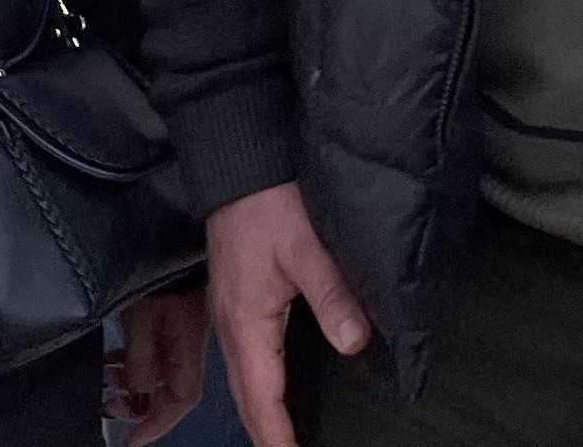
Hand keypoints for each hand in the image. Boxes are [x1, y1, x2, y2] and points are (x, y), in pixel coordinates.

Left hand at [113, 289, 211, 442]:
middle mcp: (191, 341)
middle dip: (142, 403)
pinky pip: (155, 349)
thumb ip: (141, 363)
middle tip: (110, 406)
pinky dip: (134, 360)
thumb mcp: (139, 320)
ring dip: (134, 380)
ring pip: (161, 368)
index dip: (159, 422)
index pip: (183, 398)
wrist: (166, 232)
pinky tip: (114, 358)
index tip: (132, 439)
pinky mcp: (172, 314)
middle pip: (171, 386)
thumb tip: (141, 398)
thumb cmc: (152, 278)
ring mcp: (182, 327)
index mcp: (189, 345)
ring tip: (106, 381)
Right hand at [208, 182, 371, 446]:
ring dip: (259, 411)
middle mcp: (231, 324)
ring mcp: (228, 311)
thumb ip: (332, 295)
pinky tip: (272, 387)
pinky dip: (257, 384)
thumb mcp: (309, 247)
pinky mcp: (234, 298)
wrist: (239, 163)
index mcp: (247, 320)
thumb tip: (354, 344)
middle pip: (245, 395)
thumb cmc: (272, 203)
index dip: (277, 432)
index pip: (261, 393)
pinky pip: (242, 357)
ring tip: (282, 437)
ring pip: (241, 377)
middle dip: (265, 431)